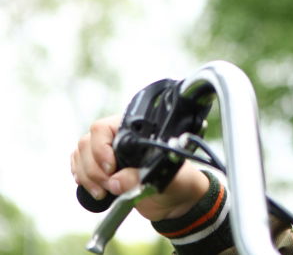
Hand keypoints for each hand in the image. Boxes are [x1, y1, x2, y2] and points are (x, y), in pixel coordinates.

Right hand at [71, 115, 209, 221]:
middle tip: (110, 186)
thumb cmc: (176, 182)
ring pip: (80, 155)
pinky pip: (78, 166)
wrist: (174, 200)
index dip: (101, 149)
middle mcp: (119, 137)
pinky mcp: (100, 167)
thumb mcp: (164, 179)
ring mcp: (107, 151)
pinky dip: (82, 178)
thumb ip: (141, 178)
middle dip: (94, 168)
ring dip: (87, 176)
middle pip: (87, 143)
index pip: (103, 128)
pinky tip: (94, 189)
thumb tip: (115, 182)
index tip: (111, 169)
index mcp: (136, 131)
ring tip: (104, 192)